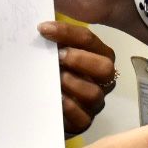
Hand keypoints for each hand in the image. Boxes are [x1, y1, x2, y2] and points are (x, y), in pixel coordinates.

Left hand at [38, 20, 116, 136]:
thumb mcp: (58, 51)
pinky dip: (70, 108)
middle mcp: (102, 79)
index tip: (43, 29)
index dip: (66, 32)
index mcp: (99, 55)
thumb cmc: (57, 69)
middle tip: (59, 56)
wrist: (50, 102)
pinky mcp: (84, 121)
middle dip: (80, 59)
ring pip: (94, 94)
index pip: (88, 39)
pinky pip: (83, 118)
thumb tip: (42, 25)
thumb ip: (55, 39)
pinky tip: (58, 99)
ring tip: (57, 79)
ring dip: (74, 83)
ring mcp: (95, 101)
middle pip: (105, 67)